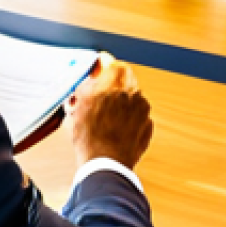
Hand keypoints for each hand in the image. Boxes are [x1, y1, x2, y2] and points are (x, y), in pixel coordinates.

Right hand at [65, 55, 152, 169]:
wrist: (106, 165)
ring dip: (121, 102)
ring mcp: (143, 108)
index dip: (100, 66)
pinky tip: (115, 130)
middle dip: (112, 84)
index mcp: (115, 80)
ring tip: (106, 118)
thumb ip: (85, 85)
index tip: (95, 71)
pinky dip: (129, 119)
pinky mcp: (148, 125)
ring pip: (132, 96)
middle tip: (100, 95)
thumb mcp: (76, 105)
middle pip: (123, 77)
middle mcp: (133, 90)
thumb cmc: (89, 136)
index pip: (109, 61)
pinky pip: (138, 115)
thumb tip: (90, 77)